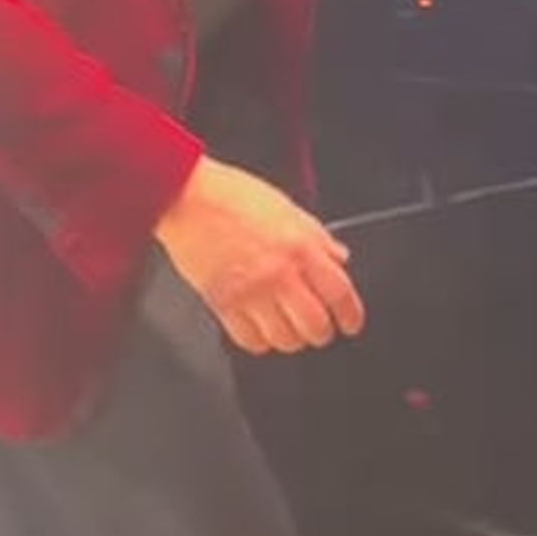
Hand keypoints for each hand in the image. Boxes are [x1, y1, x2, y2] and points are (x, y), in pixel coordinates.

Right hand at [155, 154, 364, 353]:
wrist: (185, 196)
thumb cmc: (231, 194)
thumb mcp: (286, 206)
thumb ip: (316, 237)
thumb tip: (339, 258)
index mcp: (300, 246)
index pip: (339, 293)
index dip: (351, 315)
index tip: (350, 323)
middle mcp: (280, 273)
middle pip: (315, 325)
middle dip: (320, 331)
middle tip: (316, 327)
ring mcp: (252, 292)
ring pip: (285, 339)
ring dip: (290, 338)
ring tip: (285, 327)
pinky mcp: (224, 304)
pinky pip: (251, 341)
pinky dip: (259, 341)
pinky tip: (259, 328)